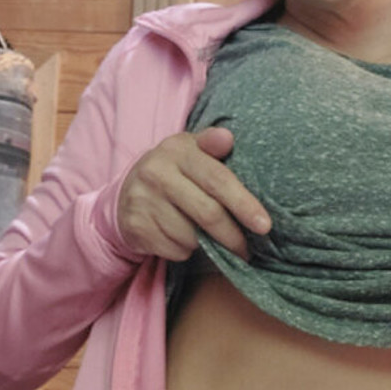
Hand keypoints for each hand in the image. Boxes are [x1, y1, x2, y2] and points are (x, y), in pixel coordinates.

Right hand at [116, 125, 270, 262]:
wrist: (126, 193)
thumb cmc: (173, 172)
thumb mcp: (190, 151)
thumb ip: (211, 144)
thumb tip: (228, 138)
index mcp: (177, 151)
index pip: (218, 179)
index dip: (244, 204)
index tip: (264, 225)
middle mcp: (157, 173)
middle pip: (208, 214)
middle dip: (233, 236)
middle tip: (246, 249)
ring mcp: (143, 201)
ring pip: (191, 237)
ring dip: (207, 244)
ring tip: (206, 236)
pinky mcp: (136, 226)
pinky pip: (175, 250)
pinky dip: (186, 251)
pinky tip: (182, 239)